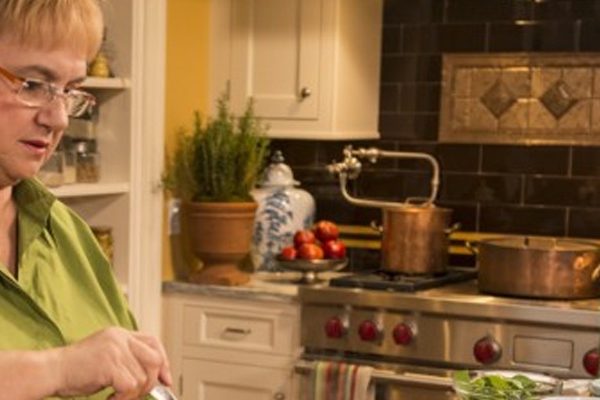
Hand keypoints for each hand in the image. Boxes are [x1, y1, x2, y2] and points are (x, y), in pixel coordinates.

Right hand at [54, 327, 171, 399]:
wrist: (50, 370)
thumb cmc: (75, 369)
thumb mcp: (106, 357)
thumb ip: (127, 360)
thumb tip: (153, 378)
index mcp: (120, 334)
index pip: (153, 341)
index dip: (164, 361)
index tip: (166, 379)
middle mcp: (120, 338)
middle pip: (155, 358)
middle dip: (152, 380)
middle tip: (139, 394)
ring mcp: (115, 350)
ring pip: (143, 377)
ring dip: (133, 394)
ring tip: (117, 397)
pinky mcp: (110, 364)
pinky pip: (130, 386)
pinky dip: (124, 398)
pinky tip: (110, 398)